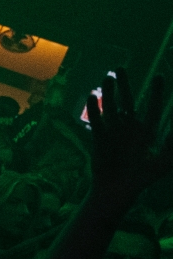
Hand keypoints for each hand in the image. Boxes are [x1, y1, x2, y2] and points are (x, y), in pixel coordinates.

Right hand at [87, 70, 172, 198]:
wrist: (119, 190)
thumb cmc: (142, 177)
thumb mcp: (164, 162)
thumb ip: (172, 144)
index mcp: (146, 132)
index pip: (153, 108)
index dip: (156, 93)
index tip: (159, 76)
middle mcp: (129, 128)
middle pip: (127, 102)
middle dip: (124, 85)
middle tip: (120, 68)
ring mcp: (113, 132)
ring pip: (110, 107)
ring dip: (109, 93)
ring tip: (107, 77)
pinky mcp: (100, 138)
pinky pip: (97, 120)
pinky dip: (95, 108)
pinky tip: (92, 95)